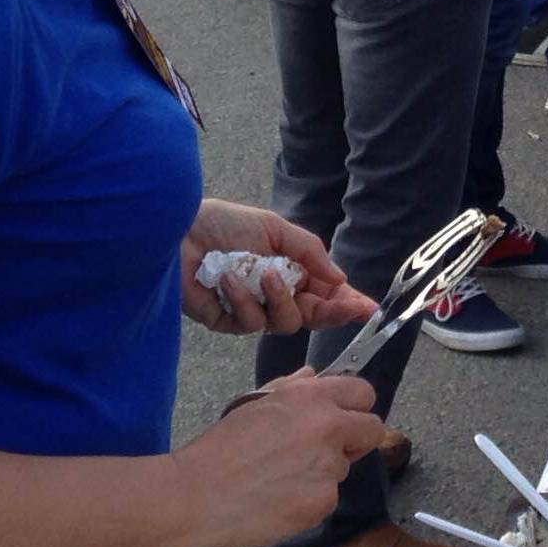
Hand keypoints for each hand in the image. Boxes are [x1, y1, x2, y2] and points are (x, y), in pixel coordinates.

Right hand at [175, 368, 384, 546]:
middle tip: (327, 448)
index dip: (354, 406)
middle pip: (373, 429)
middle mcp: (328, 428)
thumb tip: (314, 376)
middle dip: (356, 439)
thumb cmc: (220, 448)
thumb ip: (292, 388)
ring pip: (345, 468)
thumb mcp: (255, 404)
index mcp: (312, 398)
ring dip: (324, 471)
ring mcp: (328, 468)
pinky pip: (328, 498)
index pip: (364, 393)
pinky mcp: (323, 502)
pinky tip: (280, 498)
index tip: (344, 416)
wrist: (198, 495)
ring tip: (283, 477)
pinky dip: (310, 500)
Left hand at [182, 200, 377, 335]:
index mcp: (292, 271)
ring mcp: (254, 310)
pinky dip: (242, 300)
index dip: (348, 303)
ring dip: (279, 298)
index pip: (326, 293)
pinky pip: (249, 322)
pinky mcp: (229, 322)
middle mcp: (276, 294)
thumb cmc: (225, 224)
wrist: (179, 233)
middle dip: (333, 311)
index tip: (369, 309)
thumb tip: (340, 277)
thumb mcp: (275, 228)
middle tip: (345, 306)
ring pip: (285, 322)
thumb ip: (309, 252)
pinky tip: (227, 279)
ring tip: (263, 273)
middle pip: (314, 316)